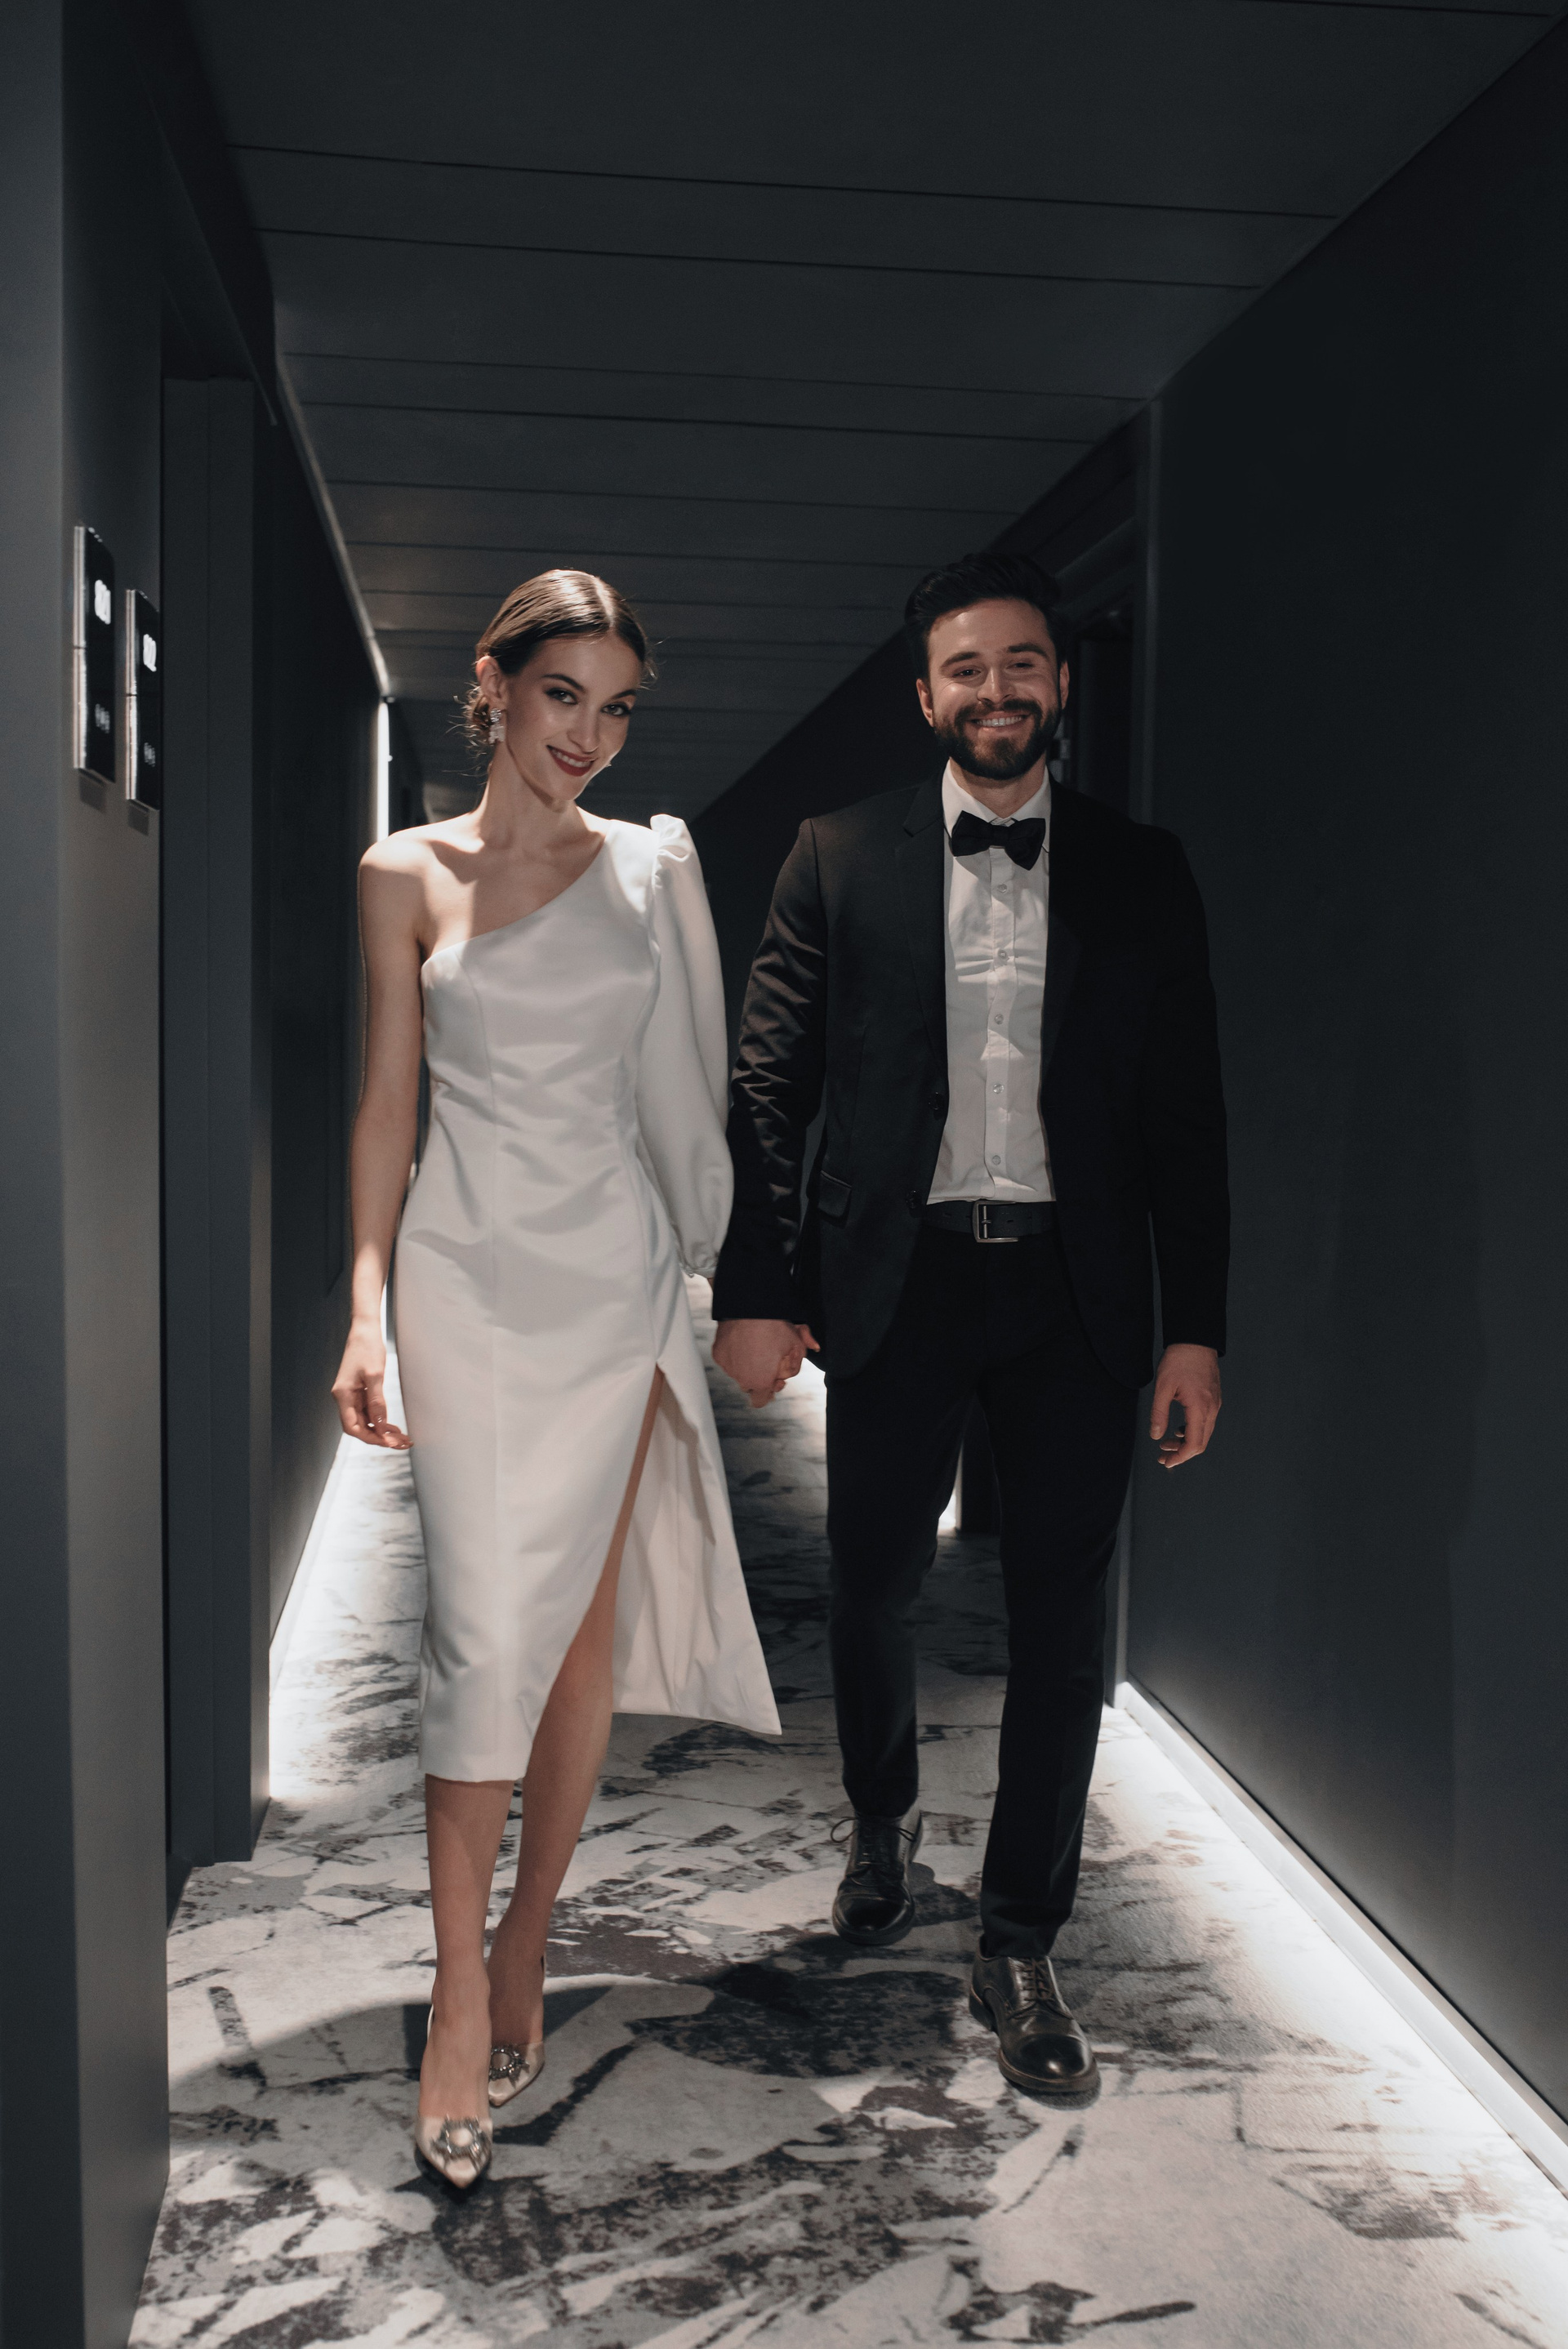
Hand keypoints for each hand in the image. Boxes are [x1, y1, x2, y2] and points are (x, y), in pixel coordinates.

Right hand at [332, 1321, 410, 1448]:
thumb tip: (380, 1425)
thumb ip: (377, 1402)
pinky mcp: (359, 1391)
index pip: (352, 1427)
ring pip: (365, 1420)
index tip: (388, 1442)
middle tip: (401, 1443)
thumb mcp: (375, 1375)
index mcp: (343, 1395)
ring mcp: (351, 1395)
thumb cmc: (367, 1348)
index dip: (370, 1437)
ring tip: (401, 1437)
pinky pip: (368, 1411)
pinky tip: (392, 1425)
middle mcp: (344, 1398)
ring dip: (381, 1430)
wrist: (365, 1330)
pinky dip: (380, 1419)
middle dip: (379, 1437)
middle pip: (359, 1427)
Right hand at [713, 1317, 819, 1407]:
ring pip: (737, 1373)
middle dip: (757, 1377)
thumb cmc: (775, 1327)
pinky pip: (727, 1360)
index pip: (759, 1401)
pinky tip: (743, 1341)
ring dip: (745, 1366)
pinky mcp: (718, 1354)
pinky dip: (734, 1354)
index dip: (768, 1392)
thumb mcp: (796, 1345)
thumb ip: (799, 1359)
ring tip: (755, 1346)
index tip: (773, 1379)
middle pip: (749, 1386)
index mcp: (760, 1382)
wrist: (749, 1307)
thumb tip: (812, 1352)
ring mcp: (727, 1367)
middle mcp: (741, 1379)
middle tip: (766, 1361)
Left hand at [1150, 1343, 1220, 1468]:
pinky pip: (1205, 1422)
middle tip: (1163, 1457)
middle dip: (1182, 1453)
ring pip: (1204, 1433)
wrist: (1195, 1340)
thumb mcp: (1162, 1387)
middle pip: (1201, 1442)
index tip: (1166, 1462)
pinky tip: (1178, 1429)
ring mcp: (1214, 1404)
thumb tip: (1155, 1436)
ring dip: (1186, 1442)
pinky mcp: (1213, 1398)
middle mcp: (1211, 1409)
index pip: (1194, 1444)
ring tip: (1166, 1442)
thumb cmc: (1179, 1360)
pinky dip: (1192, 1430)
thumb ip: (1158, 1413)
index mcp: (1199, 1408)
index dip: (1180, 1457)